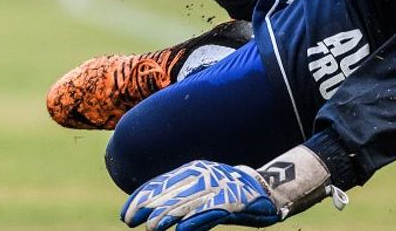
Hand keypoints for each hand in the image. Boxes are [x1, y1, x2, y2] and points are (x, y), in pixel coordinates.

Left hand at [120, 146, 345, 230]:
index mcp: (194, 170)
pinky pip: (211, 212)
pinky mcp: (233, 202)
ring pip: (187, 202)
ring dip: (167, 215)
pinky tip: (182, 230)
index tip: (125, 215)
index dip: (141, 198)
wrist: (270, 189)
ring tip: (151, 227)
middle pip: (170, 191)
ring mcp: (219, 188)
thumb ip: (181, 197)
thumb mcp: (203, 191)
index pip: (161, 183)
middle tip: (130, 220)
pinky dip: (195, 221)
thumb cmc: (231, 193)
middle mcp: (204, 176)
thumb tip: (150, 213)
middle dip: (148, 206)